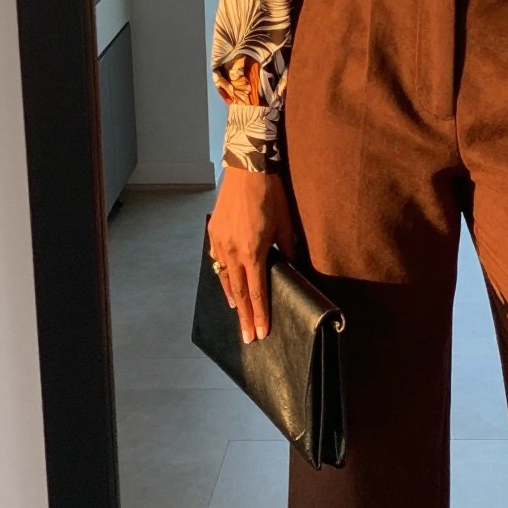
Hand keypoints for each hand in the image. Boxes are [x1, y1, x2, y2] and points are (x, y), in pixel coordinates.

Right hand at [207, 167, 298, 344]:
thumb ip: (288, 252)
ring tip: (239, 315)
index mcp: (253, 252)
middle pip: (239, 292)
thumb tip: (294, 270)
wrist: (248, 169)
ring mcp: (219, 242)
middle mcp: (233, 251)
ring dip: (233, 298)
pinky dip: (222, 275)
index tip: (261, 333)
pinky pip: (216, 260)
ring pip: (224, 278)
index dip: (260, 314)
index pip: (258, 291)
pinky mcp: (213, 232)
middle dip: (245, 317)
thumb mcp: (286, 226)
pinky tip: (227, 283)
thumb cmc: (271, 196)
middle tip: (247, 338)